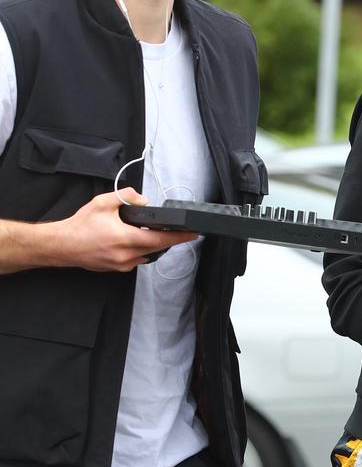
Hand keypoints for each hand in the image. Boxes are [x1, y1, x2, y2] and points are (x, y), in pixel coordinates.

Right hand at [48, 188, 197, 272]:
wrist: (62, 245)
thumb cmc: (80, 225)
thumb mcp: (102, 203)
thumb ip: (126, 197)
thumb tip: (143, 201)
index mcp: (125, 239)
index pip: (160, 239)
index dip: (179, 237)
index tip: (193, 233)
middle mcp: (126, 255)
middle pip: (158, 248)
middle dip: (170, 239)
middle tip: (180, 231)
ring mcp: (122, 265)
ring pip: (147, 255)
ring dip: (153, 245)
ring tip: (153, 233)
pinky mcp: (117, 269)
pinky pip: (136, 260)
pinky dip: (140, 251)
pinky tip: (135, 241)